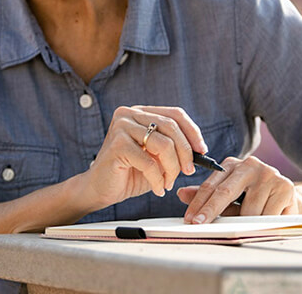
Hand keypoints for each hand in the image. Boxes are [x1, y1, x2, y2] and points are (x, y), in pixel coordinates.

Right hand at [80, 105, 206, 208]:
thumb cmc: (130, 172)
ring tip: (168, 182)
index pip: (175, 114)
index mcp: (141, 112)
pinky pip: (150, 163)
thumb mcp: (157, 156)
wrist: (99, 189)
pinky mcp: (116, 145)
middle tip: (190, 170)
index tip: (202, 150)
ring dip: (172, 169)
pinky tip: (158, 189)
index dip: (192, 132)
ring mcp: (121, 127)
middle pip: (172, 127)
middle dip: (186, 153)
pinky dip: (158, 179)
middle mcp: (130, 114)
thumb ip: (175, 148)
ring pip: (164, 145)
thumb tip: (200, 150)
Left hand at [176, 155, 301, 222]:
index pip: (211, 186)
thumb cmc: (254, 198)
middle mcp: (250, 165)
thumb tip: (182, 194)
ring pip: (248, 210)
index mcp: (233, 165)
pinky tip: (267, 221)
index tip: (190, 220)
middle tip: (200, 225)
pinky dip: (264, 223)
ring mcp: (269, 173)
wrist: (287, 199)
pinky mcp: (285, 186)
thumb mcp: (230, 198)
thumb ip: (208, 196)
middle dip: (211, 211)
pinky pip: (267, 214)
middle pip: (226, 192)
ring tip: (251, 225)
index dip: (199, 204)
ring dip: (246, 224)